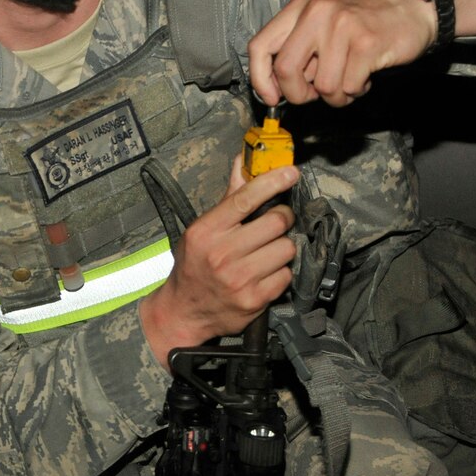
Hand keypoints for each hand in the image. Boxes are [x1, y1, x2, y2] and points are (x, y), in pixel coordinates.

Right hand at [140, 158, 299, 365]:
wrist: (184, 312)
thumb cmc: (195, 266)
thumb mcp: (202, 230)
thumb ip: (228, 198)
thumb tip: (243, 163)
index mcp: (206, 232)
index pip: (245, 199)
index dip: (273, 182)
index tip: (291, 172)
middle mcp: (221, 254)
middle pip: (276, 222)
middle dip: (282, 219)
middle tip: (276, 222)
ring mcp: (239, 279)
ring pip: (286, 248)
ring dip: (282, 248)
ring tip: (267, 252)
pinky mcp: (254, 299)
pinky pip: (286, 275)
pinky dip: (281, 273)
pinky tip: (265, 274)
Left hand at [247, 0, 436, 107]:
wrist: (412, 9)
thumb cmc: (363, 22)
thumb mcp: (321, 23)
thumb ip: (296, 48)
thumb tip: (275, 89)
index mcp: (300, 8)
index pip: (259, 46)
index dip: (260, 80)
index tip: (272, 97)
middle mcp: (317, 13)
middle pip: (285, 70)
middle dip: (299, 94)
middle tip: (316, 93)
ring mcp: (342, 27)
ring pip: (323, 86)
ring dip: (336, 95)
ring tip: (349, 77)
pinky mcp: (366, 44)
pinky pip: (349, 87)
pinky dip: (356, 90)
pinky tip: (364, 76)